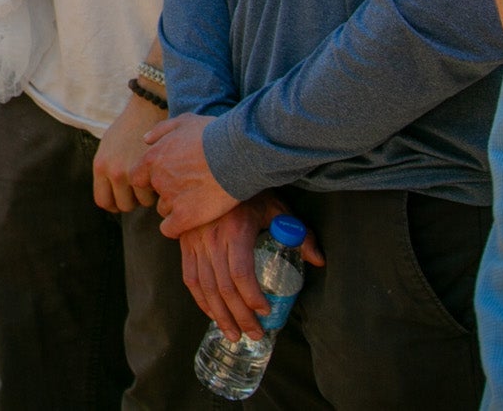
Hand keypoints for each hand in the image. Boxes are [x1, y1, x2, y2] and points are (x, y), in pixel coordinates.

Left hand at [94, 91, 163, 212]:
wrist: (148, 109)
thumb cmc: (129, 128)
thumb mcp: (108, 147)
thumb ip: (107, 170)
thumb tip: (111, 196)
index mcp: (100, 166)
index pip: (103, 201)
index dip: (115, 204)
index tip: (125, 200)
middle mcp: (113, 172)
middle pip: (123, 205)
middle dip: (133, 200)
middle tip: (141, 189)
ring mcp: (132, 172)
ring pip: (141, 202)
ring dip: (147, 196)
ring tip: (152, 182)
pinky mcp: (151, 171)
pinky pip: (155, 194)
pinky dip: (159, 191)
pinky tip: (162, 179)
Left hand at [141, 113, 239, 236]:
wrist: (237, 153)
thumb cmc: (214, 134)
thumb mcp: (184, 122)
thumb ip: (161, 130)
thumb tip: (146, 139)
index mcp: (152, 158)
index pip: (137, 177)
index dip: (150, 179)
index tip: (167, 178)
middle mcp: (157, 179)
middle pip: (154, 193)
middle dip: (167, 191)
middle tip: (188, 188)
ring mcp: (170, 198)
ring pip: (164, 210)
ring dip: (176, 208)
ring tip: (197, 200)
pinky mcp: (186, 216)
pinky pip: (170, 229)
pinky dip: (177, 228)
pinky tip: (190, 222)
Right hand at [177, 193, 325, 339]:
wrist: (214, 169)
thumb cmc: (250, 190)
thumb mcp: (277, 207)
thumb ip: (298, 234)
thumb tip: (318, 261)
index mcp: (234, 230)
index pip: (240, 272)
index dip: (252, 297)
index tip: (266, 311)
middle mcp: (210, 238)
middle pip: (223, 286)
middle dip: (239, 316)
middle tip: (255, 334)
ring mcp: (194, 241)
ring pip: (204, 286)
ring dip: (219, 315)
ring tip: (234, 334)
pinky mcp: (185, 243)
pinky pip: (189, 277)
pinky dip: (200, 300)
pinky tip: (212, 314)